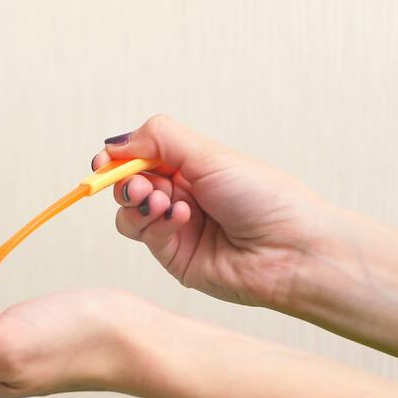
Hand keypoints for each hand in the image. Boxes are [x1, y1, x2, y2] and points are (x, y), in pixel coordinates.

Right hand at [96, 114, 330, 310]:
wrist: (292, 250)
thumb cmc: (266, 198)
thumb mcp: (210, 155)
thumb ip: (159, 140)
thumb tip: (113, 144)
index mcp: (193, 168)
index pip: (140, 157)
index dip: (119, 158)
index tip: (105, 161)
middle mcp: (181, 196)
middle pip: (128, 184)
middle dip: (126, 181)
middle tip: (139, 185)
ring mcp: (175, 228)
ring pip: (128, 213)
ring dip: (138, 203)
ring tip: (161, 203)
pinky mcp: (173, 257)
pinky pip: (143, 235)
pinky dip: (152, 223)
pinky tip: (178, 218)